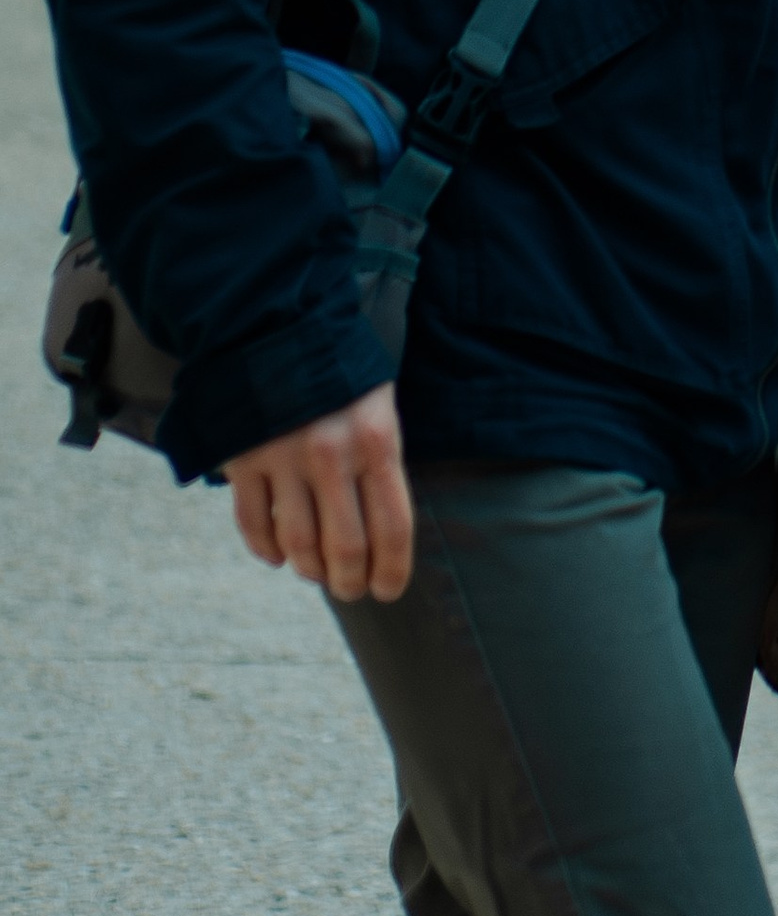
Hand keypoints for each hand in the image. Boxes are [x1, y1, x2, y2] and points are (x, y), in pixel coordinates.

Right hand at [224, 384, 412, 603]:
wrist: (278, 324)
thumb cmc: (339, 372)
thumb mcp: (378, 406)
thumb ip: (379, 463)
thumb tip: (381, 532)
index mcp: (377, 441)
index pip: (394, 527)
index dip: (393, 570)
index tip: (388, 591)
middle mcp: (333, 455)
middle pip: (346, 549)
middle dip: (350, 582)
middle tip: (351, 590)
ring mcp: (285, 459)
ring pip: (299, 545)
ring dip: (310, 571)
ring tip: (317, 574)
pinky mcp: (244, 460)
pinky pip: (254, 525)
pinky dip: (267, 551)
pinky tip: (278, 556)